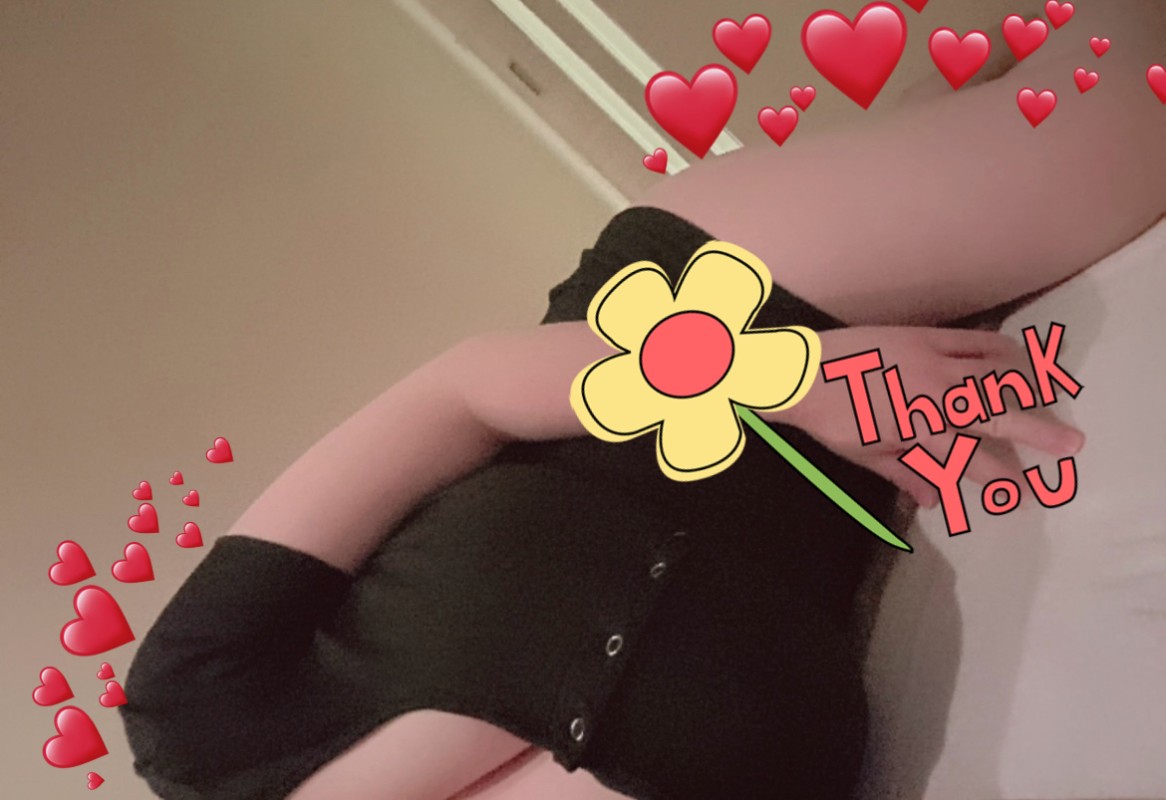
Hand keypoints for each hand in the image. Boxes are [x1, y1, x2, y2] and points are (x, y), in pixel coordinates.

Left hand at [771, 326, 1084, 507]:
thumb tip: (936, 502)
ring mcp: (931, 361)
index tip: (1024, 494)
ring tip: (1053, 395)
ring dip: (1028, 385)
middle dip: (1036, 432)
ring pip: (994, 372)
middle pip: (995, 415)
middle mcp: (931, 396)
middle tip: (1071, 444)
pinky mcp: (925, 337)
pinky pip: (975, 341)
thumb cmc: (829, 420)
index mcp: (915, 431)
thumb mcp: (865, 456)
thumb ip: (906, 476)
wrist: (799, 372)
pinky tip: (1018, 359)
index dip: (1000, 480)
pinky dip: (1002, 350)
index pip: (970, 460)